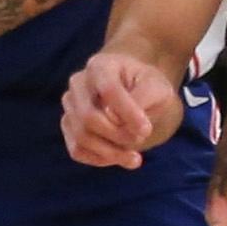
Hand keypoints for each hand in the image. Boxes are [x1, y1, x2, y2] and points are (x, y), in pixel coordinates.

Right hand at [64, 50, 184, 168]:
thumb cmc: (146, 87)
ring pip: (81, 137)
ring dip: (110, 152)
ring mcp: (70, 106)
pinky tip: (120, 158)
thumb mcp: (157, 88)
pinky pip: (77, 150)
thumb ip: (142, 98)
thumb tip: (115, 121)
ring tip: (135, 157)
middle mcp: (78, 84)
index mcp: (100, 66)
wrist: (135, 92)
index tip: (147, 130)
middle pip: (88, 117)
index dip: (128, 113)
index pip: (109, 90)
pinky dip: (100, 159)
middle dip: (117, 135)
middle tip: (141, 139)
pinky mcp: (69, 127)